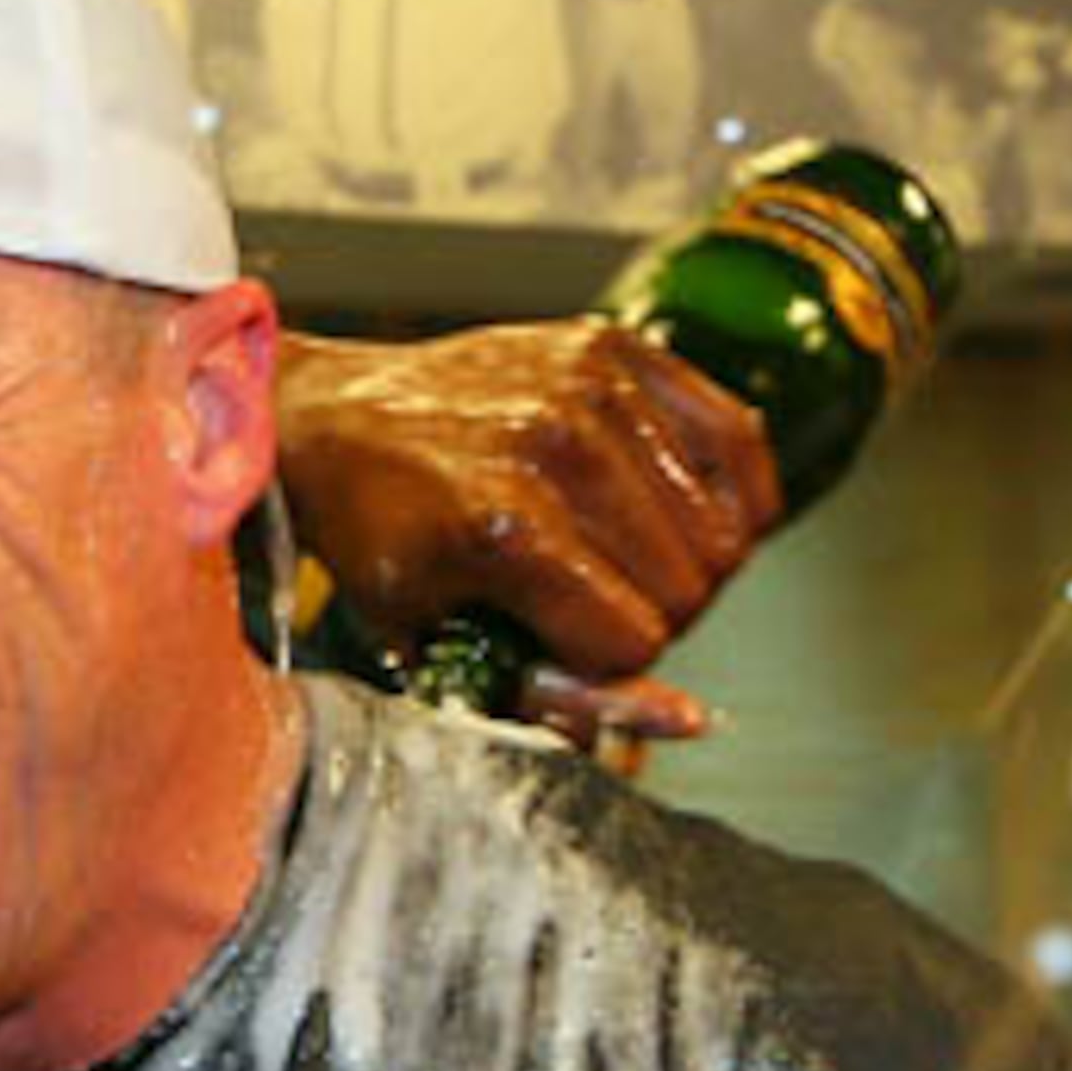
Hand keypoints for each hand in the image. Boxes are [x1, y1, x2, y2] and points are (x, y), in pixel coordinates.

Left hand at [277, 320, 782, 741]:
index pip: (636, 643)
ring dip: (686, 562)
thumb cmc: (378, 537)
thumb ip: (549, 696)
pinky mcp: (618, 348)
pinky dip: (730, 492)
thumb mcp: (432, 640)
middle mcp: (555, 449)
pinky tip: (682, 511)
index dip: (603, 664)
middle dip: (652, 617)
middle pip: (689, 588)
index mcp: (503, 531)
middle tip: (594, 602)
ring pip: (723, 528)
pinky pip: (739, 442)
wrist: (332, 417)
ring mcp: (592, 389)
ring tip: (623, 558)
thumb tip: (684, 722)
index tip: (561, 643)